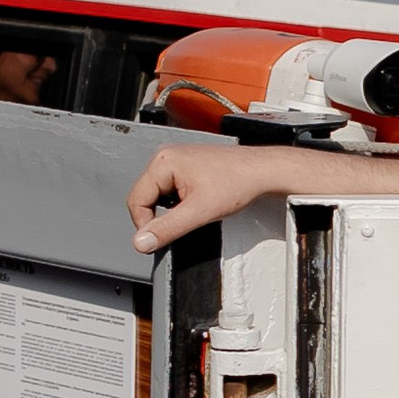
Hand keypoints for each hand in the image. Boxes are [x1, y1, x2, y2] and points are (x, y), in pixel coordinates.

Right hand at [127, 141, 289, 254]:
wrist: (262, 171)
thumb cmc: (239, 181)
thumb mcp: (199, 212)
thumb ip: (167, 228)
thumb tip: (142, 242)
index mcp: (163, 161)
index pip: (136, 201)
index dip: (145, 225)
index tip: (159, 238)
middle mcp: (166, 156)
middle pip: (145, 197)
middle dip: (160, 216)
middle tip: (184, 222)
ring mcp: (177, 160)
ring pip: (158, 196)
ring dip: (171, 210)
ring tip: (196, 209)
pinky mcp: (187, 166)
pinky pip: (171, 191)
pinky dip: (180, 203)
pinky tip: (198, 203)